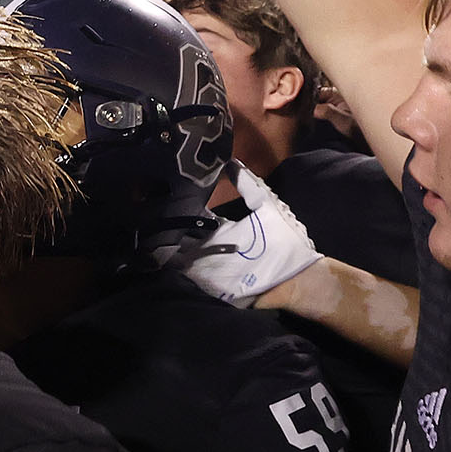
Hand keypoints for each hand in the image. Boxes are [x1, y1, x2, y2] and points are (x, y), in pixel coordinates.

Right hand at [163, 163, 321, 304]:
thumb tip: (231, 162)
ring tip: (152, 239)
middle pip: (184, 238)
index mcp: (224, 231)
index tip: (167, 197)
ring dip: (167, 250)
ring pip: (182, 257)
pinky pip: (191, 280)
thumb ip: (250, 187)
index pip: (197, 218)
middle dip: (169, 230)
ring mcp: (211, 270)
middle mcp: (213, 249)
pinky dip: (176, 271)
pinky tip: (164, 260)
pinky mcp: (214, 289)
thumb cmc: (286, 245)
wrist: (299, 282)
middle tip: (151, 219)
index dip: (183, 209)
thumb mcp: (267, 208)